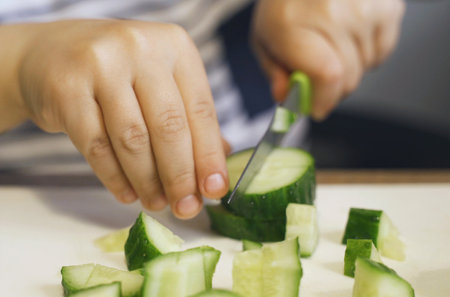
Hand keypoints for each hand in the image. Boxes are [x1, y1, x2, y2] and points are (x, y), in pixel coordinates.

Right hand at [6, 20, 229, 217]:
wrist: (52, 53)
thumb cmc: (118, 72)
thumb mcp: (160, 81)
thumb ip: (190, 118)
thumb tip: (218, 167)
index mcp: (174, 45)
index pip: (201, 110)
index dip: (209, 156)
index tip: (215, 190)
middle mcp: (140, 48)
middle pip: (169, 127)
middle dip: (180, 176)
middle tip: (186, 207)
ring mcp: (100, 65)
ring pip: (133, 140)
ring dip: (148, 181)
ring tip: (157, 202)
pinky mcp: (67, 89)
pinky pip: (97, 146)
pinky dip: (115, 178)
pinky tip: (128, 194)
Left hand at [252, 0, 404, 119]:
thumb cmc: (286, 3)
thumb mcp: (265, 38)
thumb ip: (275, 73)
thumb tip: (288, 99)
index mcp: (294, 26)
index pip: (326, 76)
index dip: (325, 99)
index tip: (317, 108)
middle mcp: (332, 15)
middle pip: (347, 80)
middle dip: (332, 90)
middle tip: (319, 78)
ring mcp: (364, 9)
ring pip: (366, 69)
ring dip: (350, 70)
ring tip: (332, 46)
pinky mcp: (388, 7)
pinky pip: (383, 52)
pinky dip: (368, 53)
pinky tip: (350, 36)